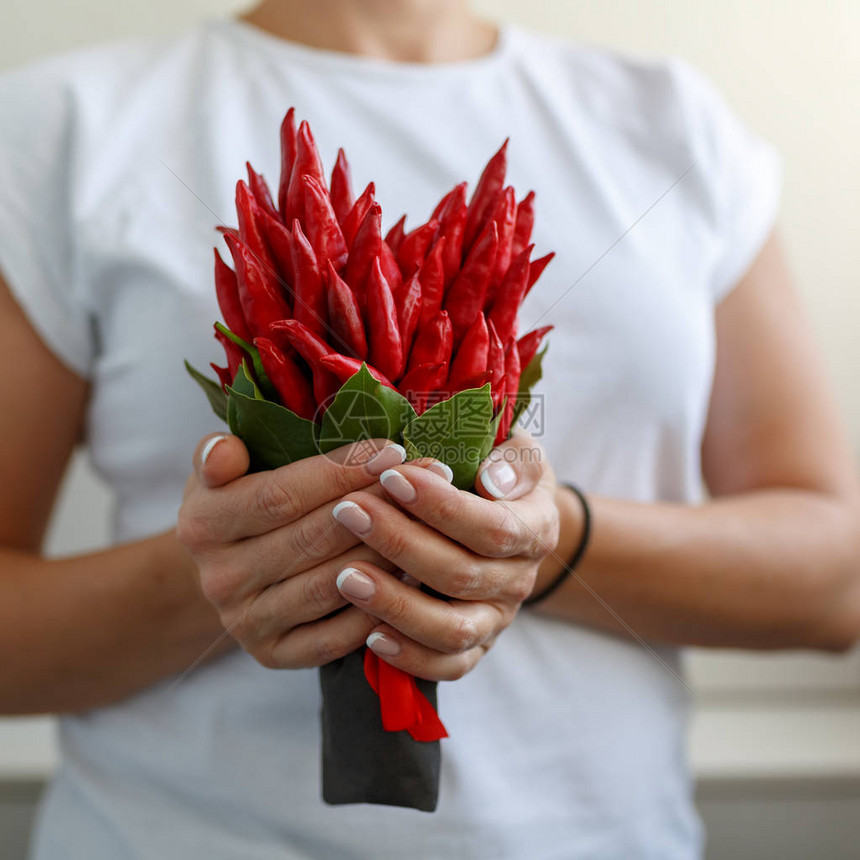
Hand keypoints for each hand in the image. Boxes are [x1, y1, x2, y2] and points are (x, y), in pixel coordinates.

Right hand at [177, 434, 408, 668]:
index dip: (340, 472)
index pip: (280, 496)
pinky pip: (334, 638)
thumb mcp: (222, 469)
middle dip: (375, 507)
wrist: (230, 570)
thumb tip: (224, 451)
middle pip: (311, 540)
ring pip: (328, 586)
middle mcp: (220, 579)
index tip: (392, 452)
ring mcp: (246, 623)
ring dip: (383, 555)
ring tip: (427, 525)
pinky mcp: (274, 655)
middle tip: (426, 483)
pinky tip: (411, 580)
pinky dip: (375, 608)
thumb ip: (220, 452)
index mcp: (202, 525)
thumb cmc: (242, 501)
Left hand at [330, 433, 559, 680]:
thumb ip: (514, 460)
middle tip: (349, 511)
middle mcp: (519, 580)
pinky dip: (409, 657)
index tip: (392, 476)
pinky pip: (446, 666)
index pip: (492, 526)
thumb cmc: (500, 475)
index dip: (442, 506)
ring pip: (451, 629)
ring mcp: (497, 620)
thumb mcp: (518, 452)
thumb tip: (493, 480)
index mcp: (536, 528)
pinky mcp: (475, 649)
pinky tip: (369, 634)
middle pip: (461, 574)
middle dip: (399, 543)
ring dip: (395, 604)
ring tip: (345, 576)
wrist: (511, 523)